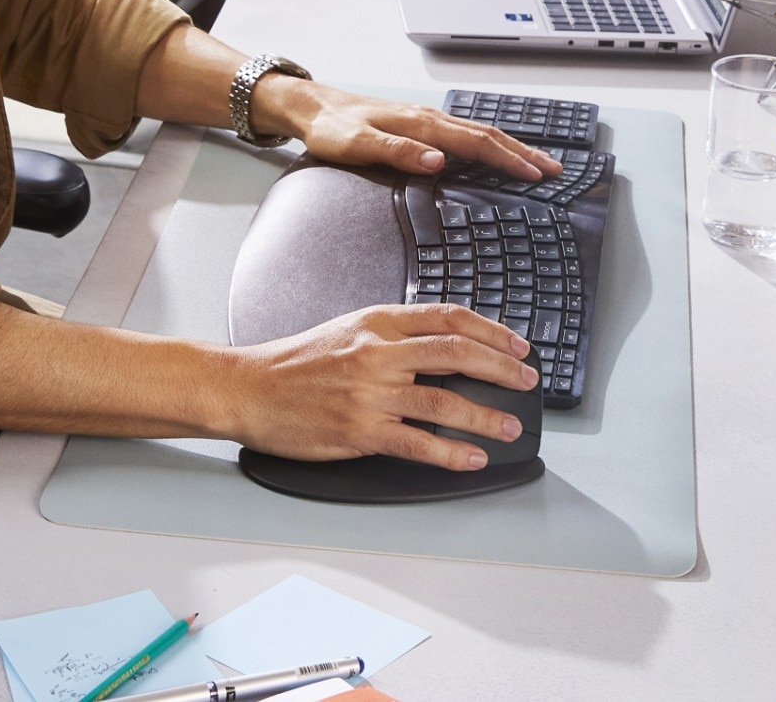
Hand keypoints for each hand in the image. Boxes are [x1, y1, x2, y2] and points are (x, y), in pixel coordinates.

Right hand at [216, 304, 537, 468]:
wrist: (248, 389)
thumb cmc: (294, 363)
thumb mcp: (347, 330)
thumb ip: (393, 335)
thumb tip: (443, 344)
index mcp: (377, 323)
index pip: (449, 318)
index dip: (491, 331)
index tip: (516, 346)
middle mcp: (378, 353)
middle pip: (458, 354)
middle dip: (502, 369)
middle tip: (527, 382)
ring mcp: (370, 393)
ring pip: (445, 401)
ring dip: (487, 415)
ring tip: (509, 426)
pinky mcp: (360, 430)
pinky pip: (418, 443)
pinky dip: (452, 452)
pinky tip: (472, 456)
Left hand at [258, 76, 555, 176]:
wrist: (313, 106)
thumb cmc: (331, 128)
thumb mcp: (358, 145)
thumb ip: (399, 153)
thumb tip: (437, 162)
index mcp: (421, 124)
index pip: (476, 143)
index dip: (509, 160)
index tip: (536, 175)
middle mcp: (430, 118)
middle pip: (488, 135)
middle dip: (524, 153)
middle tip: (554, 170)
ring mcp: (427, 119)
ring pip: (480, 133)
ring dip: (512, 147)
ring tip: (537, 162)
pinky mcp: (421, 124)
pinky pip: (466, 133)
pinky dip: (490, 143)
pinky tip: (496, 152)